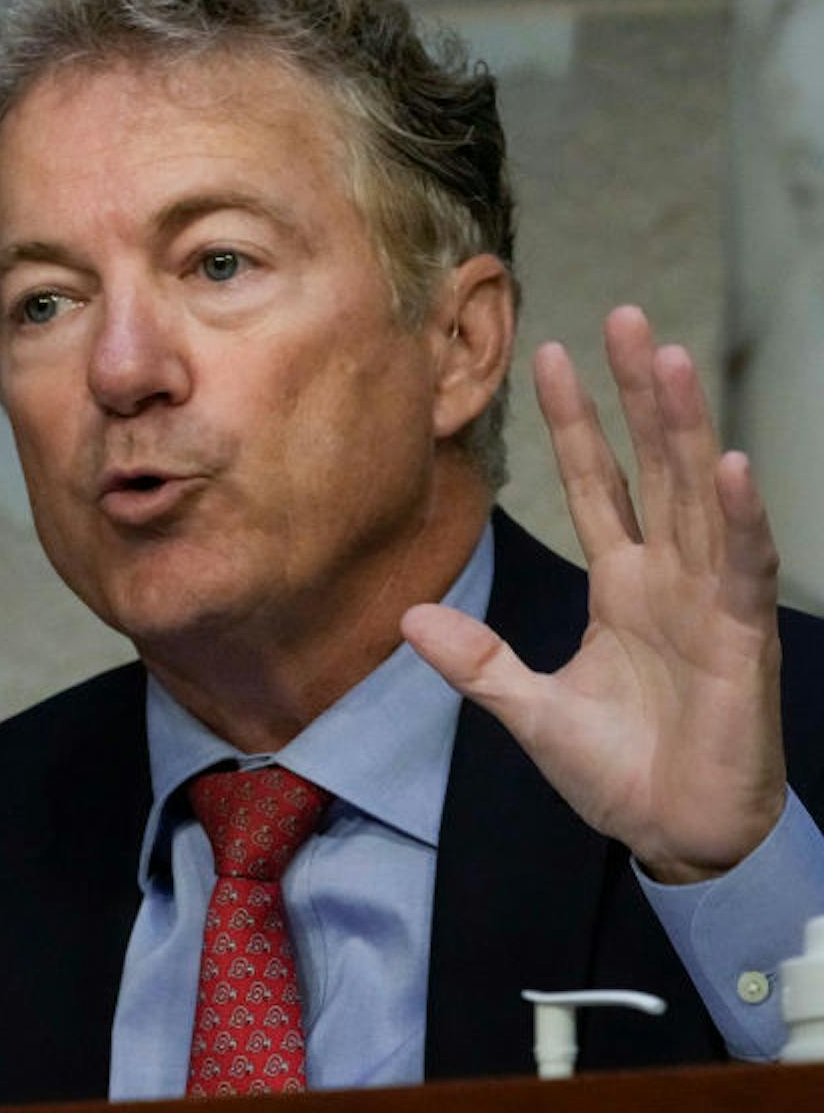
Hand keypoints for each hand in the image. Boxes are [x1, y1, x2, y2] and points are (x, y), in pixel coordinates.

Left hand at [403, 306, 784, 883]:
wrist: (676, 834)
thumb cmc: (620, 771)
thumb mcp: (528, 711)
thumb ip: (476, 663)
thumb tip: (407, 617)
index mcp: (623, 586)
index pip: (597, 484)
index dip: (577, 422)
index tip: (552, 354)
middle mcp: (670, 578)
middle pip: (653, 466)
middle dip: (638, 393)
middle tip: (624, 315)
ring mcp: (710, 602)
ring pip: (700, 495)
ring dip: (687, 428)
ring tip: (671, 358)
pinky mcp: (742, 639)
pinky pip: (742, 566)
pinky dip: (741, 516)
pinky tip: (731, 463)